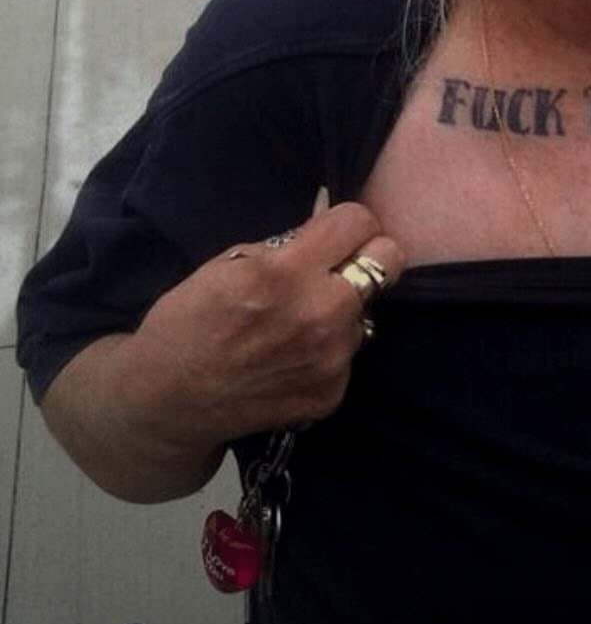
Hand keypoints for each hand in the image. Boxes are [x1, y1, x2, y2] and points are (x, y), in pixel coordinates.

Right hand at [127, 201, 404, 452]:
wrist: (167, 401)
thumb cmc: (190, 321)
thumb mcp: (229, 263)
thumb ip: (285, 246)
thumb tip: (327, 228)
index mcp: (286, 273)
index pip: (360, 223)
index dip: (350, 222)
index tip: (338, 231)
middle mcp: (319, 315)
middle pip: (390, 261)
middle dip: (367, 255)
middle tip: (342, 265)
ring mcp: (330, 360)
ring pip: (369, 310)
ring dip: (345, 308)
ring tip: (304, 320)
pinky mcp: (332, 394)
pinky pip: (351, 353)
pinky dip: (331, 349)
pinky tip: (294, 355)